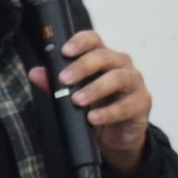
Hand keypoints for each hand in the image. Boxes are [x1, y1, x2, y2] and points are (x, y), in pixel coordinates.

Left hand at [53, 28, 151, 173]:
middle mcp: (121, 66)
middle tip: (64, 79)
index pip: (94, 41)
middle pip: (105, 56)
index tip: (65, 51)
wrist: (117, 136)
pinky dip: (108, 112)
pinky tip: (93, 118)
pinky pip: (127, 105)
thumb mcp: (73, 96)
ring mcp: (134, 83)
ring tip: (77, 100)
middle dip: (83, 66)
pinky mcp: (141, 103)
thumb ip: (55, 85)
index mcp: (104, 58)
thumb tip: (35, 73)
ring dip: (96, 88)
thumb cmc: (97, 108)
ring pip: (119, 78)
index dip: (81, 42)